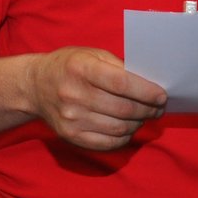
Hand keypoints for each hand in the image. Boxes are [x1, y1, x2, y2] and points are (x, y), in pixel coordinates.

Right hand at [24, 47, 165, 151]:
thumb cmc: (69, 66)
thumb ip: (119, 67)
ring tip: (143, 117)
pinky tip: (128, 128)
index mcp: (81, 69)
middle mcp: (74, 94)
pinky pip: (107, 143)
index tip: (162, 96)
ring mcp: (71, 118)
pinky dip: (124, 138)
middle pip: (123, 109)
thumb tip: (149, 84)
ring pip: (119, 128)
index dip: (146, 92)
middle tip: (158, 108)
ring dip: (138, 124)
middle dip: (148, 110)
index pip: (121, 83)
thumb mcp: (91, 55)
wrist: (35, 86)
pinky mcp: (71, 135)